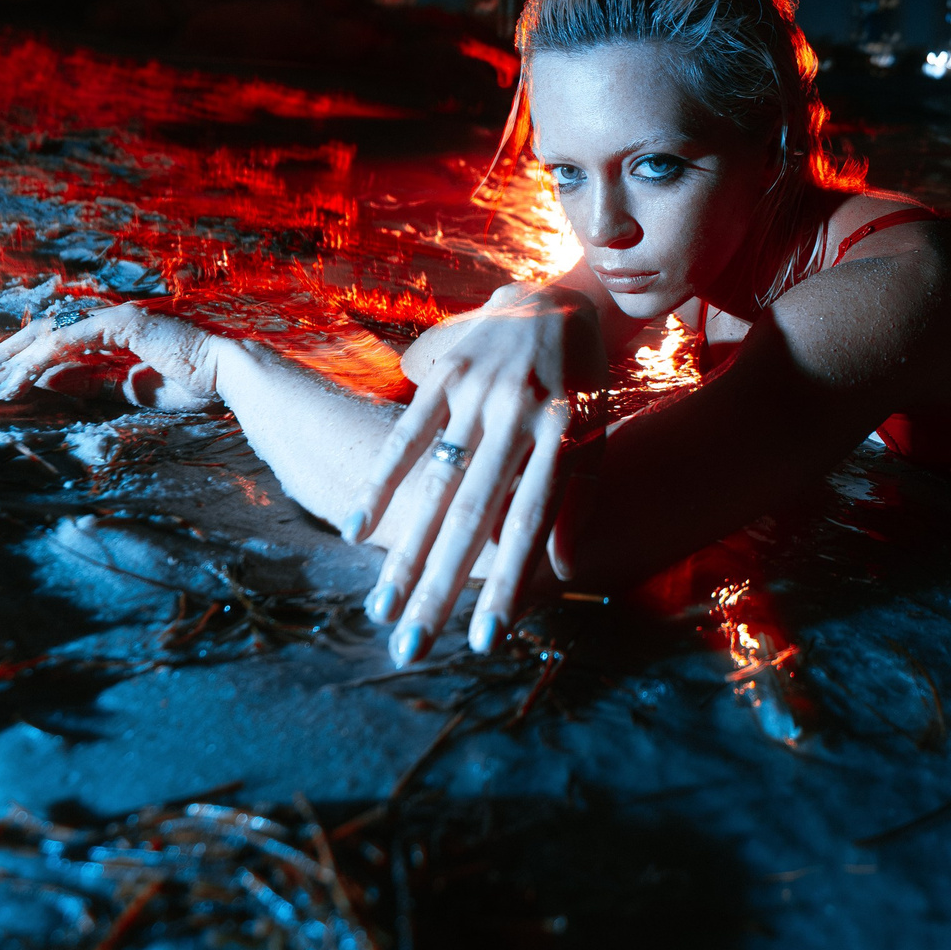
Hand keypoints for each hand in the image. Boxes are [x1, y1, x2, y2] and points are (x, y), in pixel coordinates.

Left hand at [0, 302, 222, 409]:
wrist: (231, 377)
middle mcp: (102, 321)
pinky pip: (67, 343)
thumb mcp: (128, 391)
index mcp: (104, 338)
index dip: (11, 370)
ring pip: (43, 340)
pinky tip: (14, 385)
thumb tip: (47, 384)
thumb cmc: (194, 385)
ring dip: (8, 368)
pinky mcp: (119, 322)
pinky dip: (38, 364)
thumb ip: (90, 384)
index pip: (46, 351)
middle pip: (33, 339)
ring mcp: (110, 318)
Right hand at [354, 285, 602, 664]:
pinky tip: (355, 530)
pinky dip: (380, 482)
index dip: (509, 582)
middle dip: (441, 587)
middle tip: (412, 648)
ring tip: (381, 609)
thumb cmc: (580, 387)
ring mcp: (480, 392)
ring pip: (435, 485)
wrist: (559, 301)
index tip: (485, 640)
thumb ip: (577, 500)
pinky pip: (406, 435)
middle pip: (473, 515)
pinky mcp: (447, 374)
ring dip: (405, 551)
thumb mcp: (596, 436)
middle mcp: (520, 415)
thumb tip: (562, 571)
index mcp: (564, 435)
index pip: (532, 522)